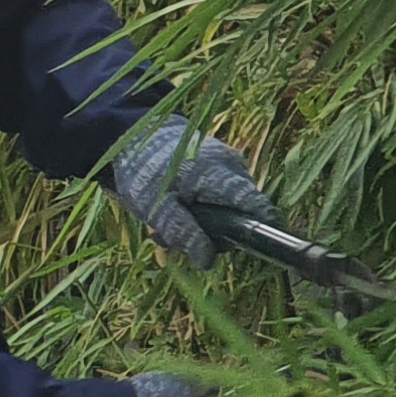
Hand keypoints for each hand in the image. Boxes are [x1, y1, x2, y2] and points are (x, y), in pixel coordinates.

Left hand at [109, 120, 275, 269]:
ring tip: (166, 226)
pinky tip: (174, 211)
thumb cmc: (144, 171)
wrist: (131, 135)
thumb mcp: (157, 208)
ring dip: (201, 223)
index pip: (258, 206)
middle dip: (212, 234)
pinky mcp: (218, 164)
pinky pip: (220, 194)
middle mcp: (232, 166)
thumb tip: (208, 261)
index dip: (263, 230)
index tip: (256, 250)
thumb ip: (184, 233)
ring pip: (229, 206)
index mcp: (221, 176)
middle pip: (241, 212)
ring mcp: (227, 162)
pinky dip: (200, 207)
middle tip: (174, 240)